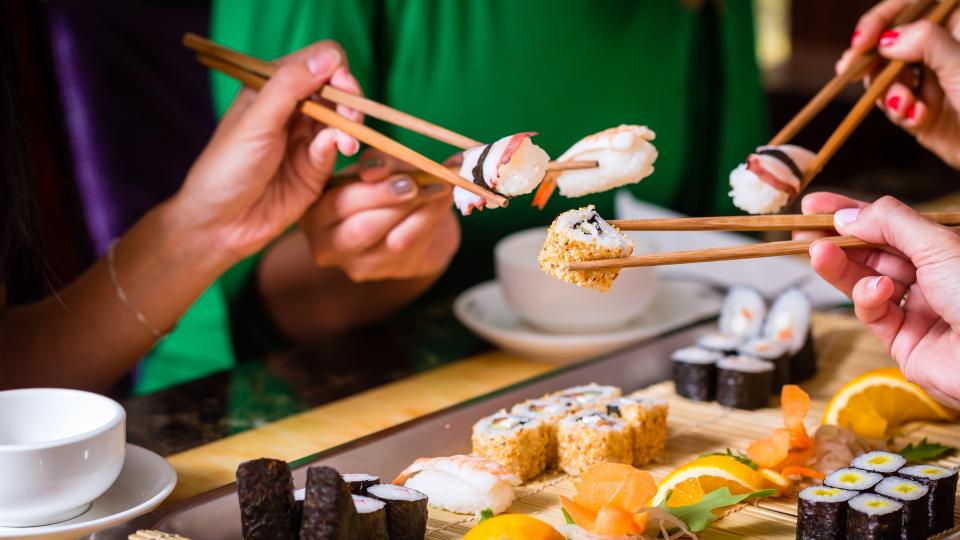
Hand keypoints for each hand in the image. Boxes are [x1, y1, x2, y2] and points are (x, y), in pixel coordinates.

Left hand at [171, 40, 362, 261]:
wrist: (222, 223)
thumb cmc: (227, 168)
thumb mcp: (257, 121)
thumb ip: (290, 86)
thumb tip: (331, 57)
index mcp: (273, 87)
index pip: (318, 61)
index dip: (335, 69)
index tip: (340, 85)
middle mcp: (293, 109)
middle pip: (338, 88)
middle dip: (350, 99)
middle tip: (350, 119)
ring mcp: (307, 138)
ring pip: (344, 118)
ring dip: (351, 125)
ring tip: (347, 143)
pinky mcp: (317, 167)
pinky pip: (338, 147)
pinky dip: (342, 146)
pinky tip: (338, 152)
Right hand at [299, 149, 460, 281]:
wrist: (407, 220)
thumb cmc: (383, 187)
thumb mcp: (374, 168)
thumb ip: (376, 164)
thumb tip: (376, 169)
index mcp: (314, 211)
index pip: (336, 202)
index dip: (367, 187)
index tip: (391, 170)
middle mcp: (327, 244)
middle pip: (362, 227)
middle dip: (392, 200)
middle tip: (417, 181)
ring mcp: (356, 264)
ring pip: (392, 241)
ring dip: (421, 210)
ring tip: (440, 186)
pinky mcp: (386, 272)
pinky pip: (413, 246)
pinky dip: (432, 219)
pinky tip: (443, 200)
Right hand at [800, 192, 959, 408]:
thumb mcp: (937, 244)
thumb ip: (889, 223)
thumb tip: (847, 215)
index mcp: (940, 249)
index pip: (887, 224)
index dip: (851, 212)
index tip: (815, 205)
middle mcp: (928, 277)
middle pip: (870, 253)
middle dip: (836, 240)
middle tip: (801, 230)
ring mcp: (914, 309)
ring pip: (864, 282)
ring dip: (839, 266)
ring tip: (817, 253)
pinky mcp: (902, 341)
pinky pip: (873, 314)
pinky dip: (868, 300)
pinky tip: (875, 291)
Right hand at [837, 0, 959, 167]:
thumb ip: (925, 42)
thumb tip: (886, 39)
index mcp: (955, 27)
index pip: (910, 8)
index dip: (880, 20)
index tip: (862, 40)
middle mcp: (939, 51)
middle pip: (889, 44)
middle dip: (871, 60)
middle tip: (847, 70)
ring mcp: (929, 81)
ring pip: (885, 77)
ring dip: (888, 92)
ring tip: (905, 106)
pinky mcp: (920, 111)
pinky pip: (894, 106)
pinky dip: (901, 112)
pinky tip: (917, 117)